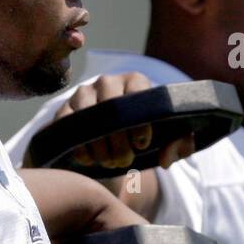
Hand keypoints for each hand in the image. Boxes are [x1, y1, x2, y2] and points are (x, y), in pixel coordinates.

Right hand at [54, 72, 195, 169]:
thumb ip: (180, 146)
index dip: (139, 121)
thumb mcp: (167, 143)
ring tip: (109, 162)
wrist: (110, 151)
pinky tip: (89, 160)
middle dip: (118, 138)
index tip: (142, 144)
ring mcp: (83, 94)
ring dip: (98, 144)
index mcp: (135, 81)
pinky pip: (67, 124)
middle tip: (124, 160)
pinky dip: (79, 145)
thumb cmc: (142, 142)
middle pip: (111, 104)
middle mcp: (108, 82)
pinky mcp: (63, 109)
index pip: (138, 92)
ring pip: (87, 115)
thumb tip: (166, 157)